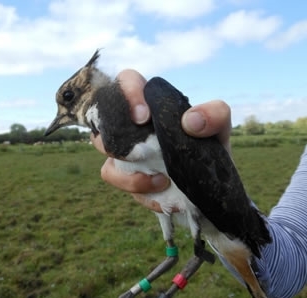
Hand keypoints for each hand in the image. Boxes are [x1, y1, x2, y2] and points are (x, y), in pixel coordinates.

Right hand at [91, 70, 231, 211]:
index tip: (143, 117)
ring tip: (161, 180)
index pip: (126, 81)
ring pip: (104, 151)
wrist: (208, 182)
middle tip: (143, 152)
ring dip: (127, 170)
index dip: (127, 93)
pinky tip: (160, 190)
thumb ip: (215, 115)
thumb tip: (189, 121)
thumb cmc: (209, 146)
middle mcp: (132, 124)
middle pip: (103, 119)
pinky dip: (137, 188)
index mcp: (151, 104)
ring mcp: (125, 150)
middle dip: (116, 136)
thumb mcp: (219, 128)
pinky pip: (116, 178)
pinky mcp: (125, 174)